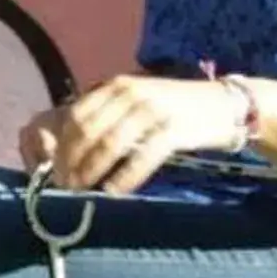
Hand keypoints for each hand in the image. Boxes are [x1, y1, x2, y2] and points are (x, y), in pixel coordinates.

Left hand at [20, 76, 244, 194]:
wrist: (224, 105)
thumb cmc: (172, 109)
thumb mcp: (136, 103)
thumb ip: (106, 119)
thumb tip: (69, 150)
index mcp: (115, 86)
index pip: (76, 116)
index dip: (60, 145)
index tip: (53, 170)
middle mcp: (131, 93)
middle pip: (87, 131)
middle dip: (70, 162)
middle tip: (63, 187)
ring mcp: (153, 110)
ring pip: (110, 144)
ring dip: (91, 171)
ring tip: (81, 192)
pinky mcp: (174, 129)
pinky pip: (142, 156)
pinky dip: (125, 176)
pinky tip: (114, 192)